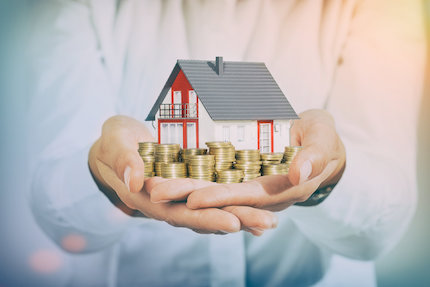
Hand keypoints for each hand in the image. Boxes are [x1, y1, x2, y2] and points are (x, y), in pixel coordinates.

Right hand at [88, 115, 277, 234]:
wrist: (121, 143)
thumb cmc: (115, 141)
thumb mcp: (114, 142)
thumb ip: (123, 158)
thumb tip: (136, 179)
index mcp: (149, 197)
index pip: (179, 213)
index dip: (205, 219)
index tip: (231, 222)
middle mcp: (169, 203)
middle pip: (205, 216)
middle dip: (236, 220)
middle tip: (266, 223)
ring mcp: (183, 196)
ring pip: (214, 209)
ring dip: (242, 216)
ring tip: (270, 220)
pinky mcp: (194, 185)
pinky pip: (217, 198)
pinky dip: (237, 204)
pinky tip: (259, 208)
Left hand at [152, 109, 345, 211]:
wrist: (314, 139)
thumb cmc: (322, 137)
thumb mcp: (324, 138)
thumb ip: (316, 155)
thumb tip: (300, 174)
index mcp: (282, 189)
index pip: (247, 197)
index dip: (222, 199)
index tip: (194, 198)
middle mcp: (259, 194)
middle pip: (221, 199)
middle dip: (188, 197)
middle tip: (155, 191)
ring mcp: (246, 185)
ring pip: (211, 190)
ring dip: (182, 191)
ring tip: (152, 185)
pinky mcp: (237, 174)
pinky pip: (212, 178)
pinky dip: (189, 178)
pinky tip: (166, 175)